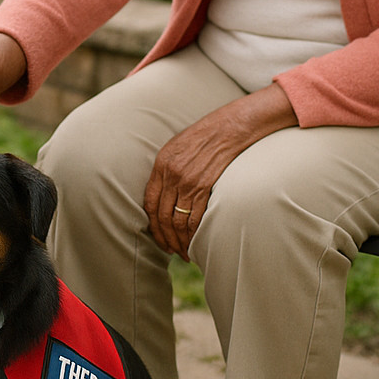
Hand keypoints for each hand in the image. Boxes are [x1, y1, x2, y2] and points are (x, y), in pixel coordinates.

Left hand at [142, 84, 296, 257]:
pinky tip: (196, 242)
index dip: (152, 225)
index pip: (149, 203)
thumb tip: (163, 197)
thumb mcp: (177, 149)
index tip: (158, 237)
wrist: (229, 127)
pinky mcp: (204, 185)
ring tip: (185, 252)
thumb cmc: (204, 138)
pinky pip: (195, 217)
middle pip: (162, 216)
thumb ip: (167, 172)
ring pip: (177, 221)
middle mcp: (170, 174)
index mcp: (161, 165)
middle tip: (171, 251)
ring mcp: (187, 181)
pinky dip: (194, 234)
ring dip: (180, 240)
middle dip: (165, 238)